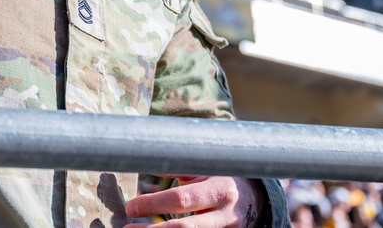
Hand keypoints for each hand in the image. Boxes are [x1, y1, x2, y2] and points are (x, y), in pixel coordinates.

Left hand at [125, 175, 264, 226]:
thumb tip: (145, 160)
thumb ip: (177, 169)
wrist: (255, 199)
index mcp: (218, 190)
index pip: (182, 199)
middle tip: (127, 227)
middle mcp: (224, 215)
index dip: (154, 204)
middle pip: (184, 227)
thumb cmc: (220, 180)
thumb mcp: (204, 171)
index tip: (131, 207)